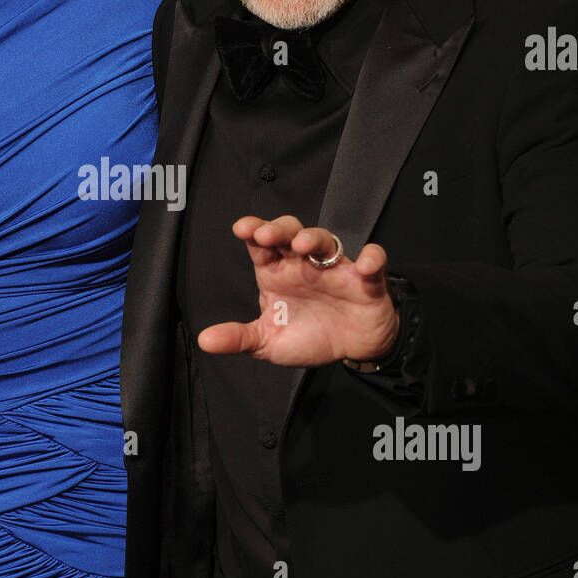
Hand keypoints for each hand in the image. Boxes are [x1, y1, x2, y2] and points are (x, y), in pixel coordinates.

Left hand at [197, 217, 398, 367]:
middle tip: (265, 234)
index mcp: (278, 273)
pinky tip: (365, 266)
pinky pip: (373, 261)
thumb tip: (204, 341)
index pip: (262, 245)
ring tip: (302, 245)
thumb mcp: (268, 342)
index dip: (253, 231)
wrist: (352, 348)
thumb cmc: (310, 336)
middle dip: (278, 228)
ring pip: (326, 240)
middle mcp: (304, 265)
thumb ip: (239, 338)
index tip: (242, 228)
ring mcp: (335, 269)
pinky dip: (372, 259)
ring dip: (314, 238)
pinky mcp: (366, 280)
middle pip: (290, 232)